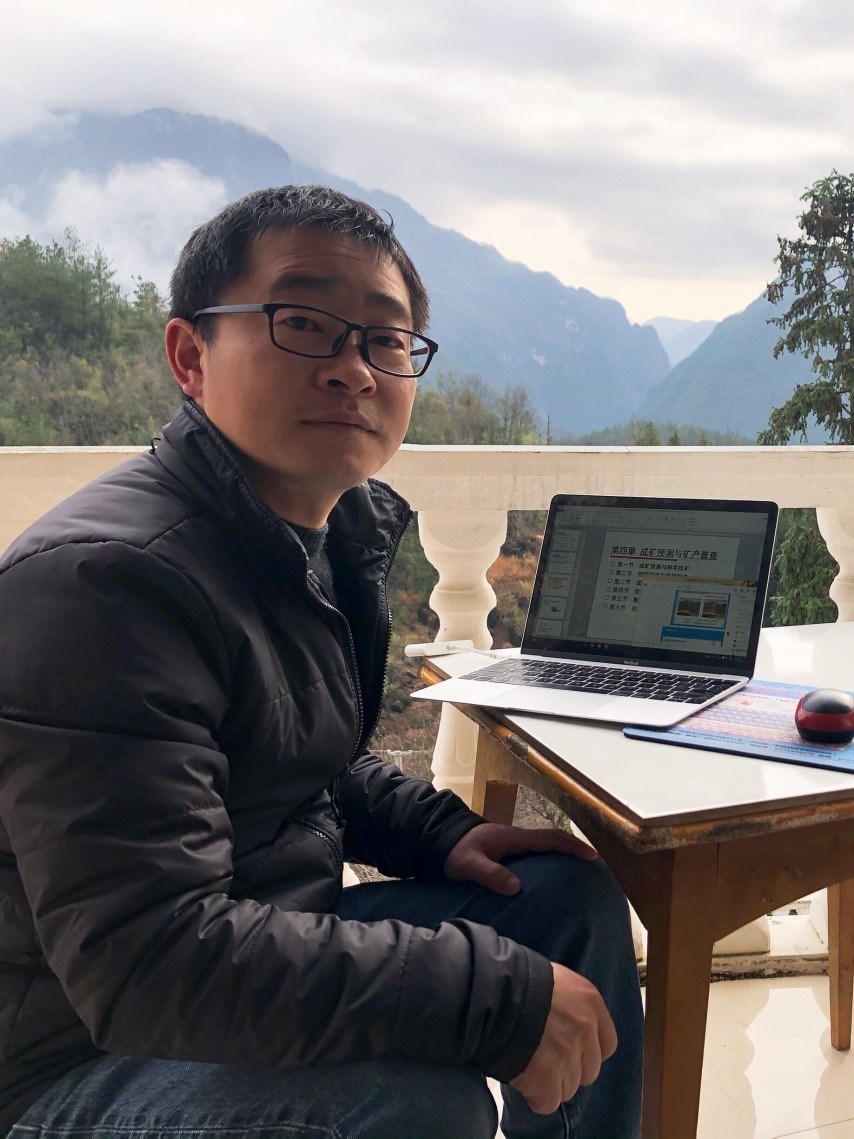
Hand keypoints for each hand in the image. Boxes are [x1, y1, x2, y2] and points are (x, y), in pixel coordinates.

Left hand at [443, 822, 596, 895]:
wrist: (440, 839)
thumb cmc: (455, 850)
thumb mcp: (468, 863)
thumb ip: (489, 873)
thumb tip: (516, 887)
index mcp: (513, 838)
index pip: (549, 839)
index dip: (572, 846)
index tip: (592, 856)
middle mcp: (517, 840)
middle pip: (553, 843)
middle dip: (574, 852)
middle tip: (593, 869)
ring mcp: (512, 847)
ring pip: (544, 850)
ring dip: (561, 858)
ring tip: (578, 878)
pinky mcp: (507, 855)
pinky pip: (534, 858)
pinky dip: (547, 865)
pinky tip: (549, 882)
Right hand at [511, 963, 617, 1113]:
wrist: (493, 992)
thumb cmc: (519, 979)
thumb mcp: (555, 980)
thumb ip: (570, 1004)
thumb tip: (567, 1024)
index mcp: (590, 1002)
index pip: (607, 1044)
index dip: (587, 1051)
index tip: (570, 1049)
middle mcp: (585, 1030)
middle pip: (589, 1070)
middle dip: (569, 1069)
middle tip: (544, 1056)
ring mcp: (567, 1056)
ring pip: (569, 1088)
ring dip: (550, 1082)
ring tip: (528, 1063)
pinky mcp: (547, 1079)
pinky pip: (548, 1102)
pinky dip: (535, 1096)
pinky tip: (523, 1078)